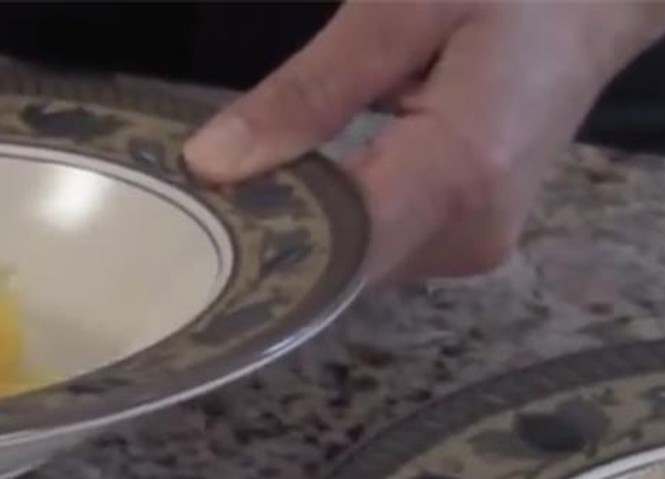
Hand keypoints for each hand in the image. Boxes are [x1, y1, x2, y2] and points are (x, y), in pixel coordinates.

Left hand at [184, 0, 664, 283]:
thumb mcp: (404, 7)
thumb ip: (310, 90)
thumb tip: (213, 163)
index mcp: (460, 172)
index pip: (334, 250)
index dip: (257, 249)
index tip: (191, 232)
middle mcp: (470, 231)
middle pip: (339, 267)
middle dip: (269, 240)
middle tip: (195, 208)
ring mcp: (474, 244)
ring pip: (354, 266)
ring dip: (300, 233)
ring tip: (237, 196)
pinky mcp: (467, 240)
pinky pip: (380, 249)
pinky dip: (335, 226)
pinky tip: (292, 193)